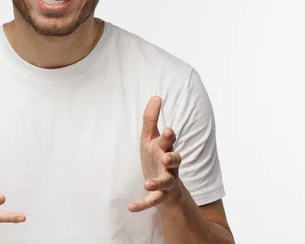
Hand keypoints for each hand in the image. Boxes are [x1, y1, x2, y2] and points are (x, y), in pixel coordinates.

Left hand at [129, 96, 182, 211]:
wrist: (164, 187)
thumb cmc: (156, 158)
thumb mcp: (150, 139)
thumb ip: (151, 119)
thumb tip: (156, 96)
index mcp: (166, 149)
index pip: (169, 142)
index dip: (169, 137)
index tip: (168, 130)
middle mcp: (169, 166)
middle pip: (174, 161)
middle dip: (172, 157)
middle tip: (167, 156)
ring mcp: (166, 182)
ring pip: (166, 182)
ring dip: (158, 182)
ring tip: (147, 183)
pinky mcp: (159, 196)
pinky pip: (152, 201)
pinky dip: (142, 204)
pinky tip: (130, 207)